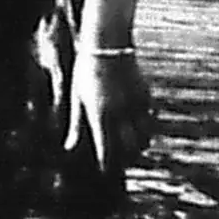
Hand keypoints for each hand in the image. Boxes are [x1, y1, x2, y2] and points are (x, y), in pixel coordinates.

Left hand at [63, 51, 152, 175]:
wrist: (107, 45)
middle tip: (121, 164)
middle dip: (126, 159)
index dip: (106, 163)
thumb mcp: (77, 96)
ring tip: (132, 150)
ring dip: (139, 147)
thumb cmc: (86, 71)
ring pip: (144, 137)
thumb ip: (75, 124)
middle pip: (129, 148)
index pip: (106, 148)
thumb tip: (68, 148)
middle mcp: (120, 112)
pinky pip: (150, 121)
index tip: (105, 172)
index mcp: (100, 113)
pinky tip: (139, 130)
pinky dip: (146, 129)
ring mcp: (135, 104)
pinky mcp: (146, 96)